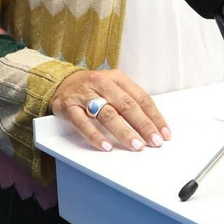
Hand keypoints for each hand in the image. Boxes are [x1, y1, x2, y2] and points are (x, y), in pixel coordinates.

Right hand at [49, 68, 169, 152]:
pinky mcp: (69, 107)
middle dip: (143, 125)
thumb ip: (130, 102)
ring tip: (135, 145)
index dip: (154, 117)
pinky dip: (95, 136)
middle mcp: (102, 83)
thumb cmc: (93, 88)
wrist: (60, 82)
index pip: (141, 98)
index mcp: (117, 78)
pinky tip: (105, 146)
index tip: (164, 133)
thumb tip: (152, 125)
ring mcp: (84, 94)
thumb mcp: (113, 87)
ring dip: (124, 132)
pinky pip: (83, 123)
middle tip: (154, 141)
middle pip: (127, 105)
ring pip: (107, 114)